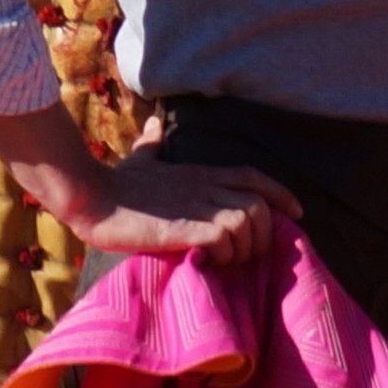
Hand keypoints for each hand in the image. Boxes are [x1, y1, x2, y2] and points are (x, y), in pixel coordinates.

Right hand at [52, 156, 298, 265]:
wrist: (91, 195)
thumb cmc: (115, 181)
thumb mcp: (140, 159)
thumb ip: (152, 144)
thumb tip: (152, 125)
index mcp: (201, 172)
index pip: (254, 177)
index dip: (280, 194)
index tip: (296, 213)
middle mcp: (206, 187)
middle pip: (260, 204)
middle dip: (264, 233)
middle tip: (249, 254)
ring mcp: (197, 206)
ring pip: (247, 221)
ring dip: (245, 247)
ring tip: (227, 262)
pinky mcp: (184, 227)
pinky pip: (225, 237)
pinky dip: (225, 254)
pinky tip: (209, 262)